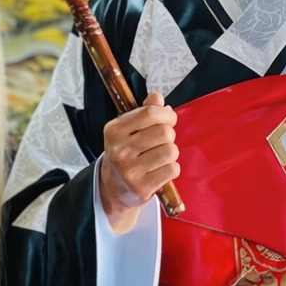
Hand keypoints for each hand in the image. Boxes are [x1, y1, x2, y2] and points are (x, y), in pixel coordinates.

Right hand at [99, 92, 178, 232]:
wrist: (113, 188)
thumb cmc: (125, 152)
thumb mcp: (127, 129)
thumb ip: (144, 111)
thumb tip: (157, 97)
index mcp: (114, 130)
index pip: (150, 113)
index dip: (167, 115)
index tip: (169, 119)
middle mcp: (120, 150)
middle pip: (165, 132)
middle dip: (169, 136)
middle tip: (161, 142)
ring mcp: (130, 170)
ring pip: (171, 151)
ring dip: (170, 152)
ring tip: (159, 156)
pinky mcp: (142, 187)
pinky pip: (172, 169)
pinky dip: (171, 168)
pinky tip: (159, 170)